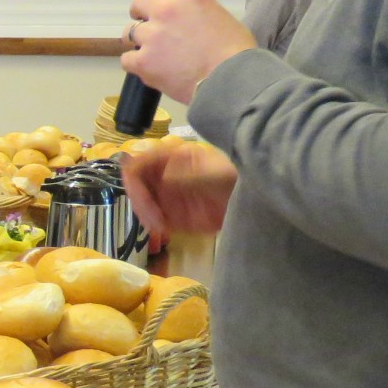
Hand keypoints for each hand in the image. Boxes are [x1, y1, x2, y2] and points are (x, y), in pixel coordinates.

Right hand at [120, 137, 238, 238]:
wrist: (253, 202)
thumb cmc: (237, 180)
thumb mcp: (214, 175)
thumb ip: (188, 176)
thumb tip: (163, 177)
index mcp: (173, 158)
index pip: (141, 162)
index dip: (135, 176)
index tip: (138, 193)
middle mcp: (164, 174)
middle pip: (137, 184)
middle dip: (140, 200)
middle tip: (152, 216)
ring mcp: (167, 195)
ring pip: (141, 203)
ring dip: (145, 214)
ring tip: (160, 225)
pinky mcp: (172, 214)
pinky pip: (153, 219)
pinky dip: (153, 225)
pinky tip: (163, 230)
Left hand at [122, 0, 256, 104]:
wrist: (231, 81)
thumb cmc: (234, 52)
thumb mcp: (218, 15)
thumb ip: (193, 10)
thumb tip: (181, 17)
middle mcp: (166, 11)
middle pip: (138, 3)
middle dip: (141, 13)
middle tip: (151, 26)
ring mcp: (152, 36)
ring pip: (129, 32)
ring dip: (137, 39)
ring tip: (152, 51)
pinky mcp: (144, 61)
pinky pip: (127, 59)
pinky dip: (135, 64)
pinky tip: (150, 68)